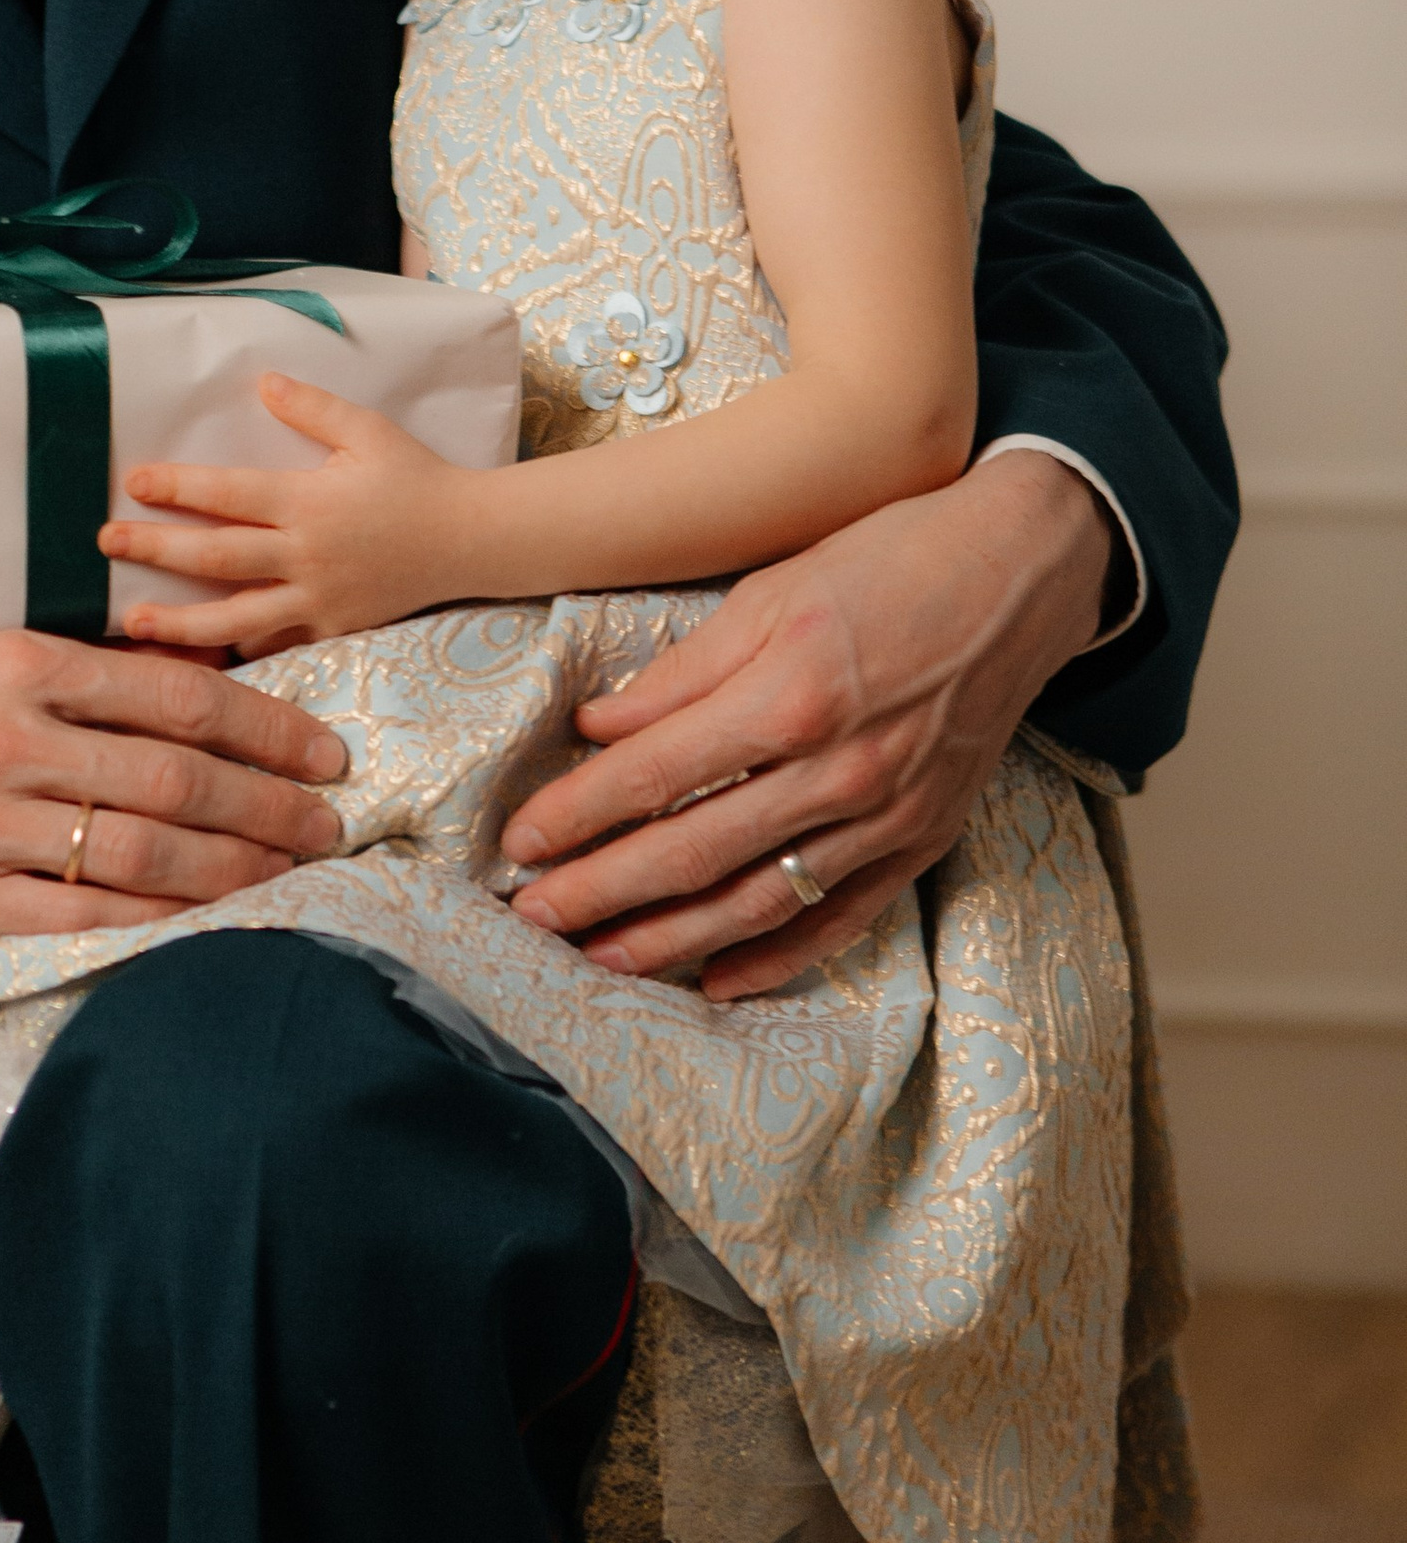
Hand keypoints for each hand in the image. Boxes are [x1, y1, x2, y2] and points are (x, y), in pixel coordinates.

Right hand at [0, 630, 346, 941]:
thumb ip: (84, 674)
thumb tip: (204, 683)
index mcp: (25, 666)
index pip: (179, 697)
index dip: (268, 727)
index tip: (324, 749)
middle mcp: (13, 742)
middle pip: (179, 778)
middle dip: (271, 805)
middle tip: (330, 822)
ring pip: (142, 850)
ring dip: (233, 866)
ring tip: (290, 873)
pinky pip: (79, 917)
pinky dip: (153, 922)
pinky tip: (206, 923)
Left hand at [100, 371, 475, 655]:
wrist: (471, 541)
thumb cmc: (417, 478)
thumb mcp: (369, 432)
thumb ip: (313, 409)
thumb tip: (262, 382)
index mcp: (310, 502)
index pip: (230, 494)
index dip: (179, 487)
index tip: (134, 482)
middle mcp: (308, 555)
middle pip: (217, 556)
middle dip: (158, 548)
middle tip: (105, 542)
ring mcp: (318, 599)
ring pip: (237, 618)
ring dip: (180, 622)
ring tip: (134, 620)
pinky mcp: (332, 630)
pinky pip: (275, 645)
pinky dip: (235, 652)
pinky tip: (193, 657)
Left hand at [498, 449, 1114, 1000]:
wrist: (1025, 572)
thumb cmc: (892, 562)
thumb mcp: (772, 590)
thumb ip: (682, 672)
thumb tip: (596, 729)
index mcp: (790, 695)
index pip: (655, 775)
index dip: (578, 815)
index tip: (517, 842)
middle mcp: (838, 771)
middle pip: (693, 853)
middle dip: (601, 894)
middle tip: (531, 919)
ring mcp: (885, 817)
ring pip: (757, 902)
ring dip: (669, 940)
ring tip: (599, 960)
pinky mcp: (922, 841)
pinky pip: (840, 919)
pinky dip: (776, 958)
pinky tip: (716, 981)